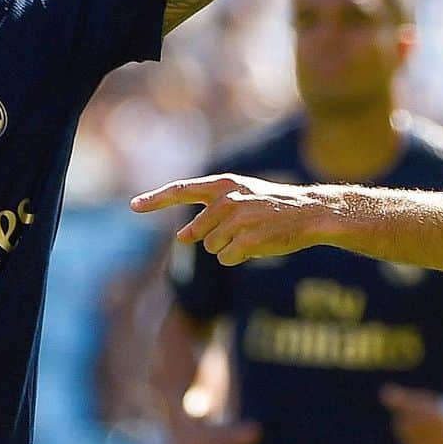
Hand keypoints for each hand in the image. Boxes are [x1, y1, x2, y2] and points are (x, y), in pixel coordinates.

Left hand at [132, 174, 332, 265]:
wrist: (308, 213)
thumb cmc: (271, 206)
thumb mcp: (240, 197)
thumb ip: (209, 212)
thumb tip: (181, 237)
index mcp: (224, 184)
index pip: (181, 190)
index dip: (156, 199)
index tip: (133, 205)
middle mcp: (227, 199)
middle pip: (197, 233)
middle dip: (212, 238)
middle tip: (240, 230)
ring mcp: (238, 220)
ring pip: (212, 248)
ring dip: (229, 248)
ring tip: (252, 234)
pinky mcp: (247, 240)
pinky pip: (228, 259)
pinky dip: (239, 257)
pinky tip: (258, 244)